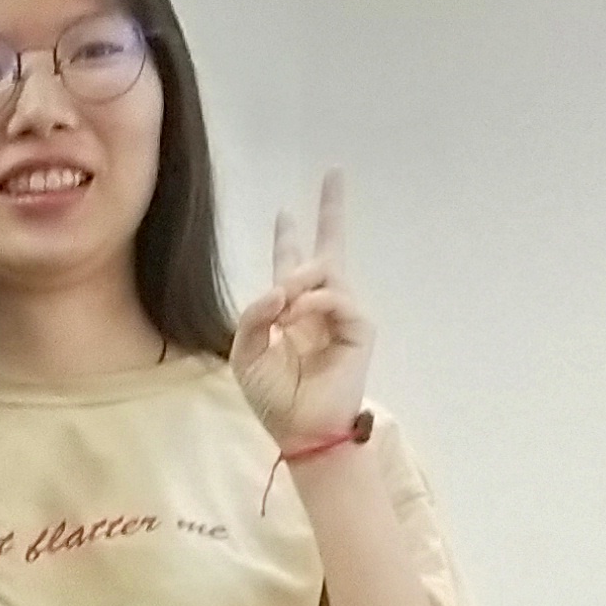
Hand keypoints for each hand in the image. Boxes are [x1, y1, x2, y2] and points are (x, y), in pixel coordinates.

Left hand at [231, 170, 376, 447]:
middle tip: (334, 175)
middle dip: (330, 212)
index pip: (291, 266)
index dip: (289, 237)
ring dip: (297, 279)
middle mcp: (319, 308)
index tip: (286, 210)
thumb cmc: (273, 397)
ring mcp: (342, 315)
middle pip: (328, 250)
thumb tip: (280, 287)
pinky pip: (336, 297)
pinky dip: (312, 303)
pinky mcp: (360, 327)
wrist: (300, 430)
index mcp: (290, 312)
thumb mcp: (246, 353)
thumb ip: (254, 315)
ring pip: (324, 271)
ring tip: (282, 306)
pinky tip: (295, 316)